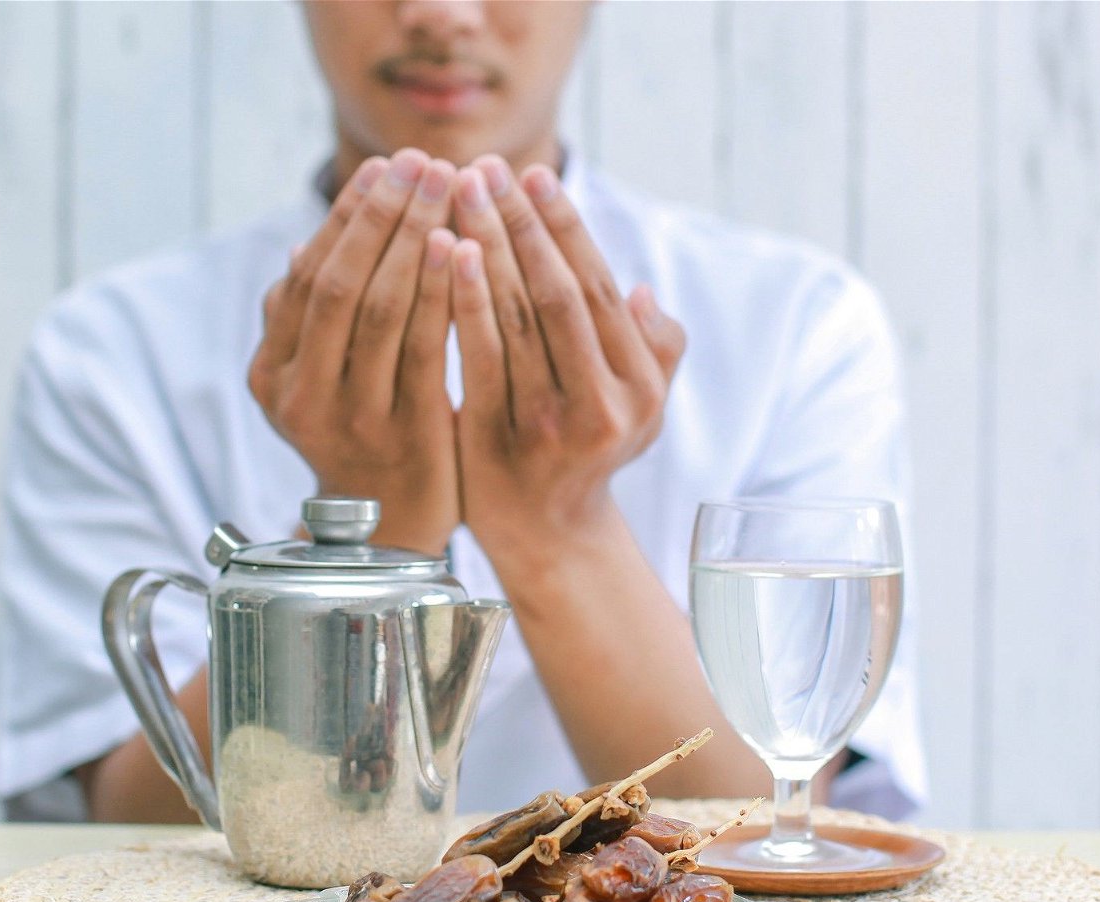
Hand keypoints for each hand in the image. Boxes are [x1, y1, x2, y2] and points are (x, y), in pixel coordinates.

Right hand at [248, 148, 460, 553]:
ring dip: (414, 239)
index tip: (385, 167)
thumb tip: (303, 246)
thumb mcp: (321, 384)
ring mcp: (353, 418)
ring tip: (446, 187)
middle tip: (420, 162)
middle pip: (340, 285)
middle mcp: (301, 396)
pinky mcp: (406, 434)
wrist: (396, 534)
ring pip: (379, 311)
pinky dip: (440, 294)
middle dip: (382, 215)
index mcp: (272, 375)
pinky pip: (425, 350)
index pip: (307, 277)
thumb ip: (310, 325)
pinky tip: (460, 249)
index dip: (346, 218)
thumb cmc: (367, 439)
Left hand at [447, 155, 685, 573]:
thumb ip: (655, 349)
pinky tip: (444, 252)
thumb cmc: (590, 452)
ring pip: (516, 317)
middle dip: (521, 224)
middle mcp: (604, 404)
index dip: (566, 227)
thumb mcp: (643, 408)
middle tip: (486, 168)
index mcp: (641, 385)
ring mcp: (551, 425)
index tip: (535, 175)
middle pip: (558, 293)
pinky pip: (479, 355)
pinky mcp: (500, 440)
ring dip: (486, 246)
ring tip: (458, 194)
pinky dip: (463, 298)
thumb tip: (639, 291)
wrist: (549, 535)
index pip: (600, 288)